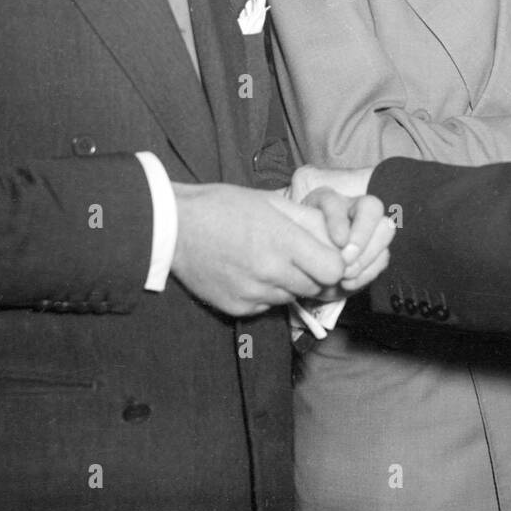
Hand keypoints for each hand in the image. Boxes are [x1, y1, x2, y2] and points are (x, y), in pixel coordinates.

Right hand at [169, 182, 345, 316]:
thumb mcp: (270, 201)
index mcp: (282, 241)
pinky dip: (265, 293)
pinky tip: (249, 272)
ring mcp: (252, 294)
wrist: (174, 227)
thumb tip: (335, 236)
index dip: (334, 263)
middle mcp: (270, 272)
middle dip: (314, 274)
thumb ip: (306, 220)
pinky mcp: (237, 308)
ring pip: (292, 297)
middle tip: (298, 257)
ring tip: (268, 261)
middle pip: (316, 287)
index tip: (325, 254)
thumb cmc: (223, 206)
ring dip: (289, 284)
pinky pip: (267, 306)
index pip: (333, 270)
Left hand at [290, 167, 392, 292]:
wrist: (303, 270)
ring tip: (346, 276)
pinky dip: (369, 272)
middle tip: (346, 260)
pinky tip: (350, 282)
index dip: (338, 221)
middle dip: (362, 235)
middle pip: (371, 207)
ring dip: (368, 256)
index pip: (335, 202)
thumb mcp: (292, 243)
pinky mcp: (376, 249)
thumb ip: (304, 242)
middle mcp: (350, 208)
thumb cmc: (296, 251)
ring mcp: (367, 228)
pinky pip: (383, 256)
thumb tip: (327, 253)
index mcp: (324, 201)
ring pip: (385, 229)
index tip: (337, 242)